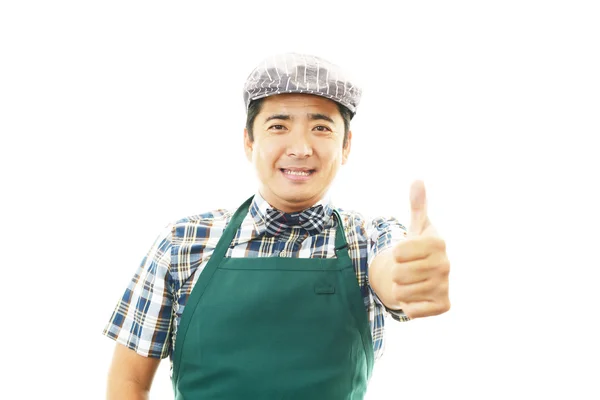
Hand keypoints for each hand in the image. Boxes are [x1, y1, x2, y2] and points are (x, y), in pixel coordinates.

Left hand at [390, 180, 449, 318]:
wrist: (426, 276)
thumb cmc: (418, 248)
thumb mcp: (417, 226)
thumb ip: (417, 205)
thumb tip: (418, 180)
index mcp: (438, 243)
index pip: (398, 252)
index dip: (396, 253)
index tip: (407, 252)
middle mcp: (445, 264)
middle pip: (398, 273)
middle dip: (397, 273)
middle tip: (408, 270)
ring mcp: (445, 286)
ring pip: (402, 291)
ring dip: (401, 288)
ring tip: (411, 282)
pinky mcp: (443, 306)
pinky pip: (411, 309)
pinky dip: (408, 305)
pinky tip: (417, 296)